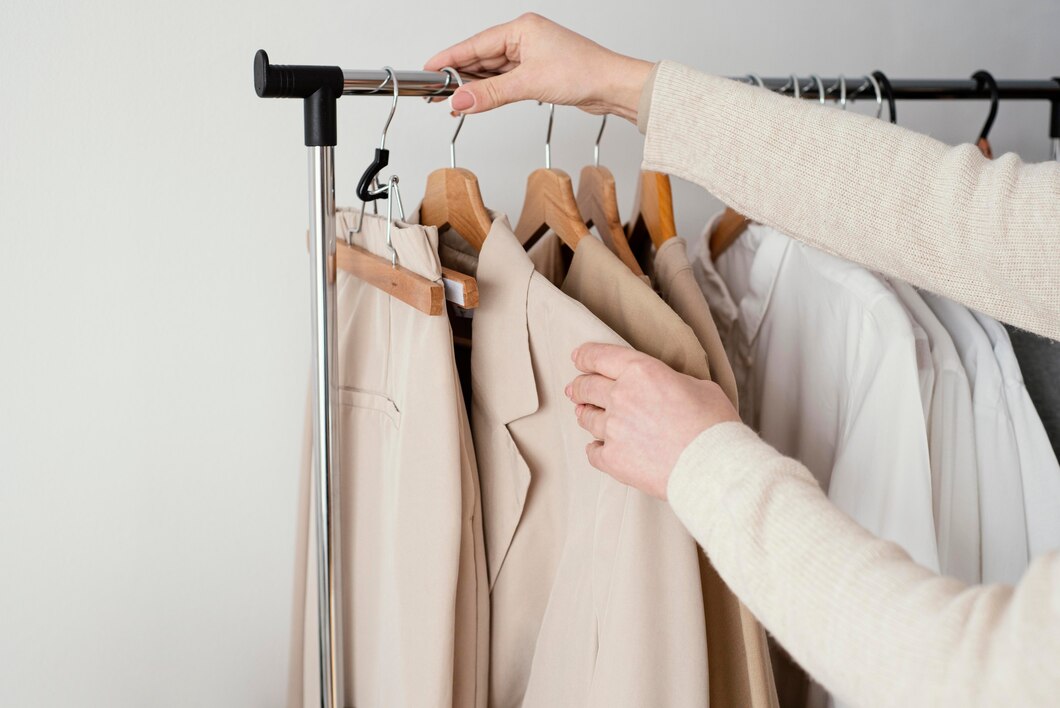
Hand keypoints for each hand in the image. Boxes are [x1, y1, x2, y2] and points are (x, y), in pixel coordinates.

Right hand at [424, 13, 652, 121]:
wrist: (612, 86)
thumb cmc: (583, 73)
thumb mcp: (529, 84)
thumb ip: (491, 94)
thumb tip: (461, 100)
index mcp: (521, 29)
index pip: (475, 45)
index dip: (449, 59)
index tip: (429, 70)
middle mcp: (524, 39)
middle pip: (481, 58)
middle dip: (460, 77)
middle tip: (436, 93)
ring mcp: (530, 56)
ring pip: (492, 72)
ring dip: (475, 88)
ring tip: (454, 103)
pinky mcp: (537, 72)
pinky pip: (505, 81)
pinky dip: (491, 92)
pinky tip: (478, 101)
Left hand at [566, 343, 739, 499]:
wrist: (713, 469)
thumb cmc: (714, 427)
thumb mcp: (700, 386)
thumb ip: (672, 381)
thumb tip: (666, 387)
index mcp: (641, 372)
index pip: (600, 357)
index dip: (585, 356)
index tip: (578, 359)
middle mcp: (621, 396)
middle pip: (586, 387)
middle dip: (579, 387)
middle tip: (575, 389)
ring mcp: (613, 429)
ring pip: (587, 418)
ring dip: (586, 415)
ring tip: (587, 416)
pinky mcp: (612, 459)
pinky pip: (592, 451)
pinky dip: (595, 448)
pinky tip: (599, 448)